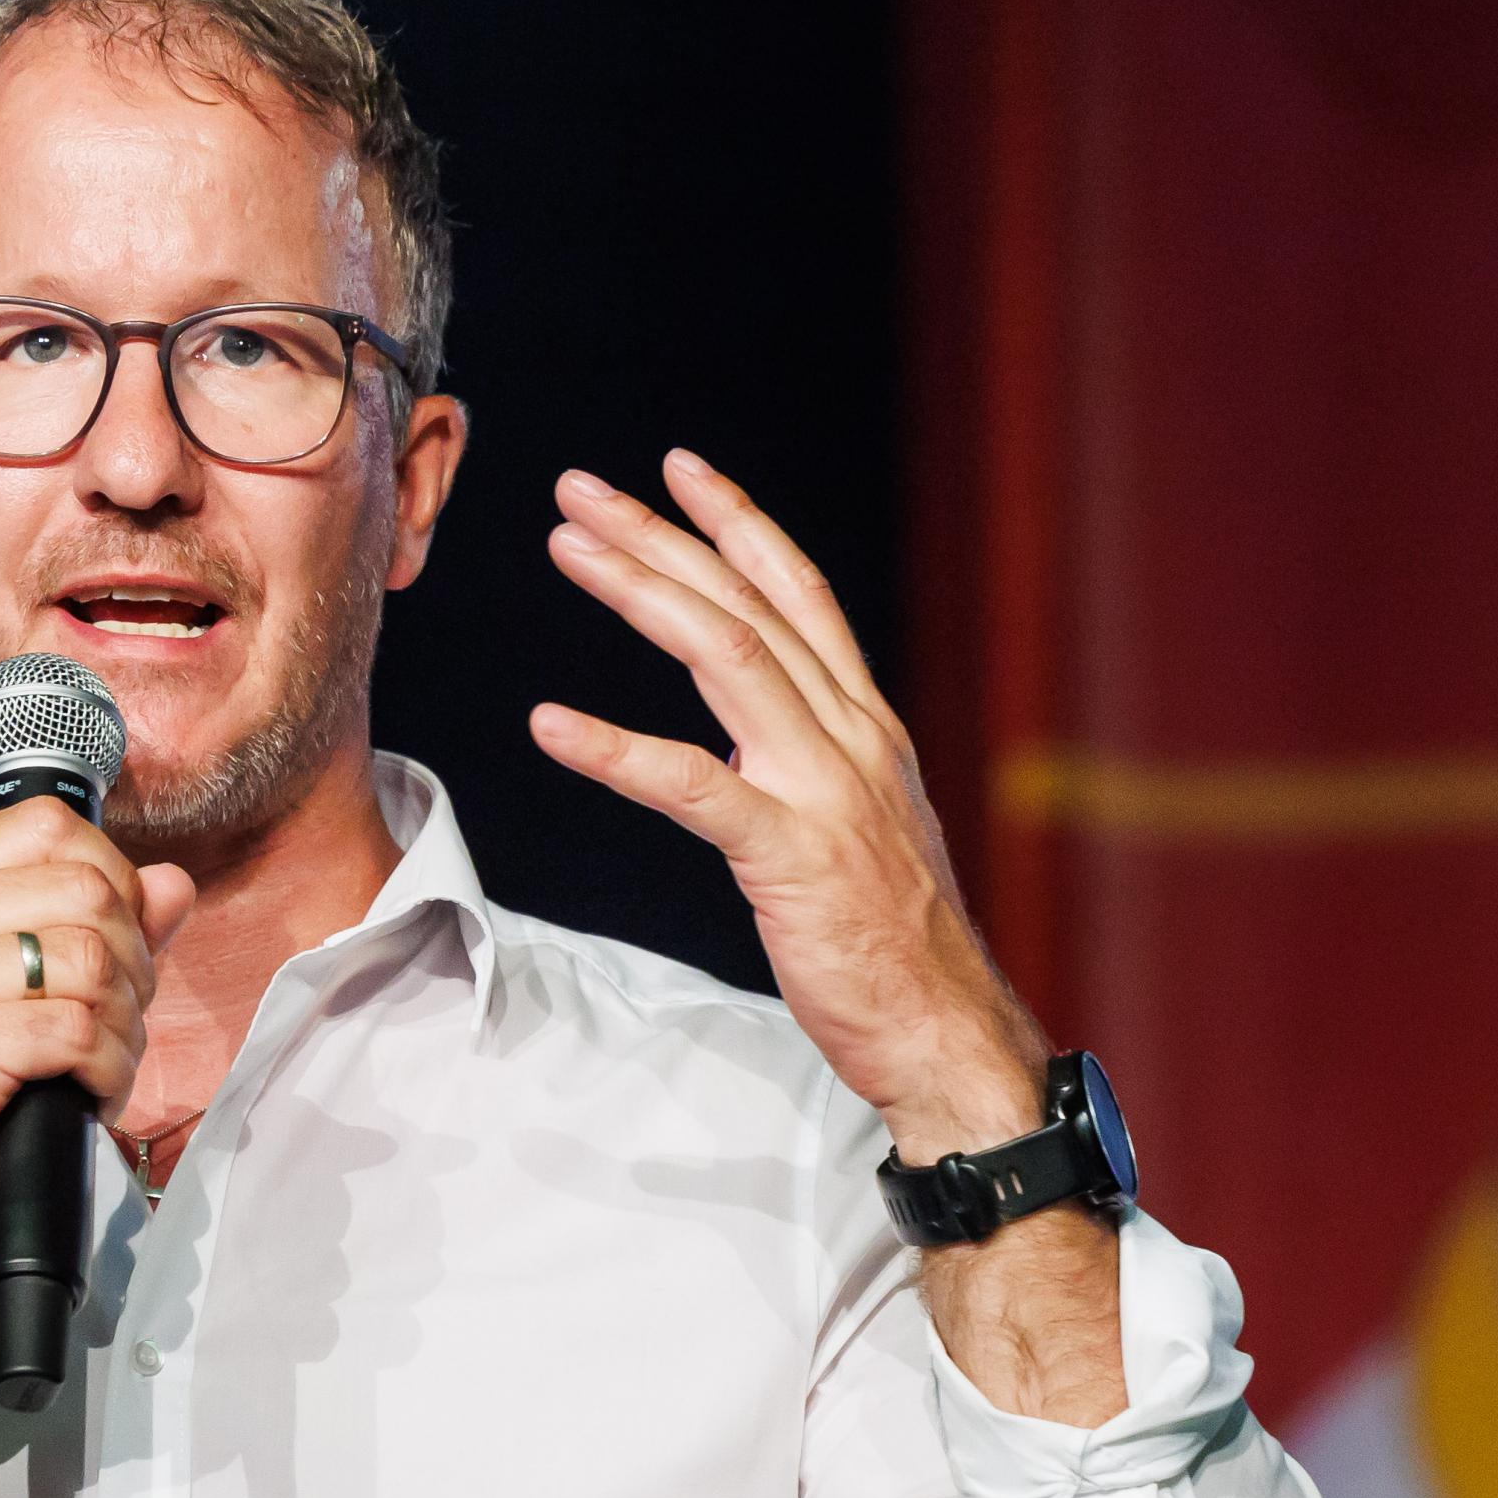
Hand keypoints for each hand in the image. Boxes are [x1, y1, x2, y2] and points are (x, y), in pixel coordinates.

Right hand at [0, 796, 194, 1299]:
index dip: (114, 881)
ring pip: (92, 962)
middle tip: (113, 1019)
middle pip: (87, 892)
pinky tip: (86, 1093)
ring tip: (97, 1063)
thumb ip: (94, 929)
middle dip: (132, 962)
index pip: (49, 828)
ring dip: (123, 1025)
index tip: (115, 944)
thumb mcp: (10, 994)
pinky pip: (79, 1030)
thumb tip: (173, 883)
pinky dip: (108, 1069)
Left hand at [534, 451, 1047, 1158]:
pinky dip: (614, 747)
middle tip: (580, 490)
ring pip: (727, 656)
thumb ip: (816, 764)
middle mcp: (851, 737)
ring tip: (568, 550)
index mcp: (867, 727)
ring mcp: (824, 790)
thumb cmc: (896, 942)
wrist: (946, 1027)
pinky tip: (551, 724)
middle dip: (661, 536)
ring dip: (640, 592)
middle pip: (748, 604)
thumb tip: (751, 737)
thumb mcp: (865, 825)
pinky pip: (689, 785)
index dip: (739, 524)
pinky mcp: (789, 856)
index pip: (801, 594)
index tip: (679, 470)